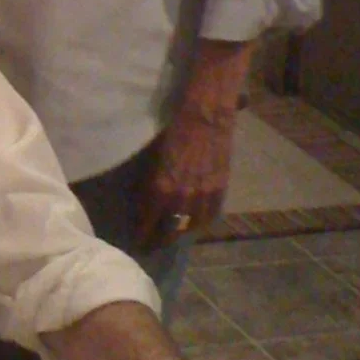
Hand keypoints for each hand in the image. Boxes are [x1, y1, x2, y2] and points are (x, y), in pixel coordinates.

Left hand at [136, 39, 253, 247]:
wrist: (204, 116)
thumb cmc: (172, 131)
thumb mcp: (153, 160)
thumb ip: (151, 185)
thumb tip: (147, 202)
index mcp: (160, 190)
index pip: (148, 224)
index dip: (143, 236)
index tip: (139, 242)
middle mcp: (181, 199)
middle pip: (170, 232)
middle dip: (160, 240)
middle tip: (154, 244)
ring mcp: (203, 197)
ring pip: (191, 228)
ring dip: (180, 232)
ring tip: (174, 234)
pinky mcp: (220, 191)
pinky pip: (210, 217)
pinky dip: (200, 222)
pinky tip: (194, 222)